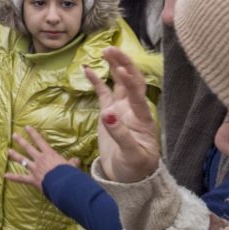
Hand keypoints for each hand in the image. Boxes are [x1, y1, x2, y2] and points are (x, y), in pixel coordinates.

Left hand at [4, 125, 79, 192]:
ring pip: (22, 160)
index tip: (26, 127)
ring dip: (15, 156)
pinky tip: (5, 176)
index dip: (32, 133)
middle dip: (20, 141)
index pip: (39, 141)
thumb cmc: (68, 173)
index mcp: (49, 154)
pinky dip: (13, 177)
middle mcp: (39, 159)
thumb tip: (77, 160)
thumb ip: (72, 163)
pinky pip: (21, 178)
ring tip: (8, 151)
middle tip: (14, 135)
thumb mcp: (71, 166)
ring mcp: (35, 169)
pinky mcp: (33, 179)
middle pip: (28, 148)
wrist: (63, 183)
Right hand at [85, 47, 159, 183]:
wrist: (129, 179)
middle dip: (123, 64)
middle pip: (131, 80)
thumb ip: (121, 135)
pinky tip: (86, 69)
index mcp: (142, 118)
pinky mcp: (109, 113)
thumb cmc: (136, 169)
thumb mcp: (132, 156)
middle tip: (111, 50)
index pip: (137, 94)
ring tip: (104, 51)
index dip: (130, 81)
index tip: (120, 69)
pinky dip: (96, 80)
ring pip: (119, 82)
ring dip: (113, 66)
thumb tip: (107, 114)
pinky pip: (103, 92)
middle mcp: (133, 109)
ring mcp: (121, 110)